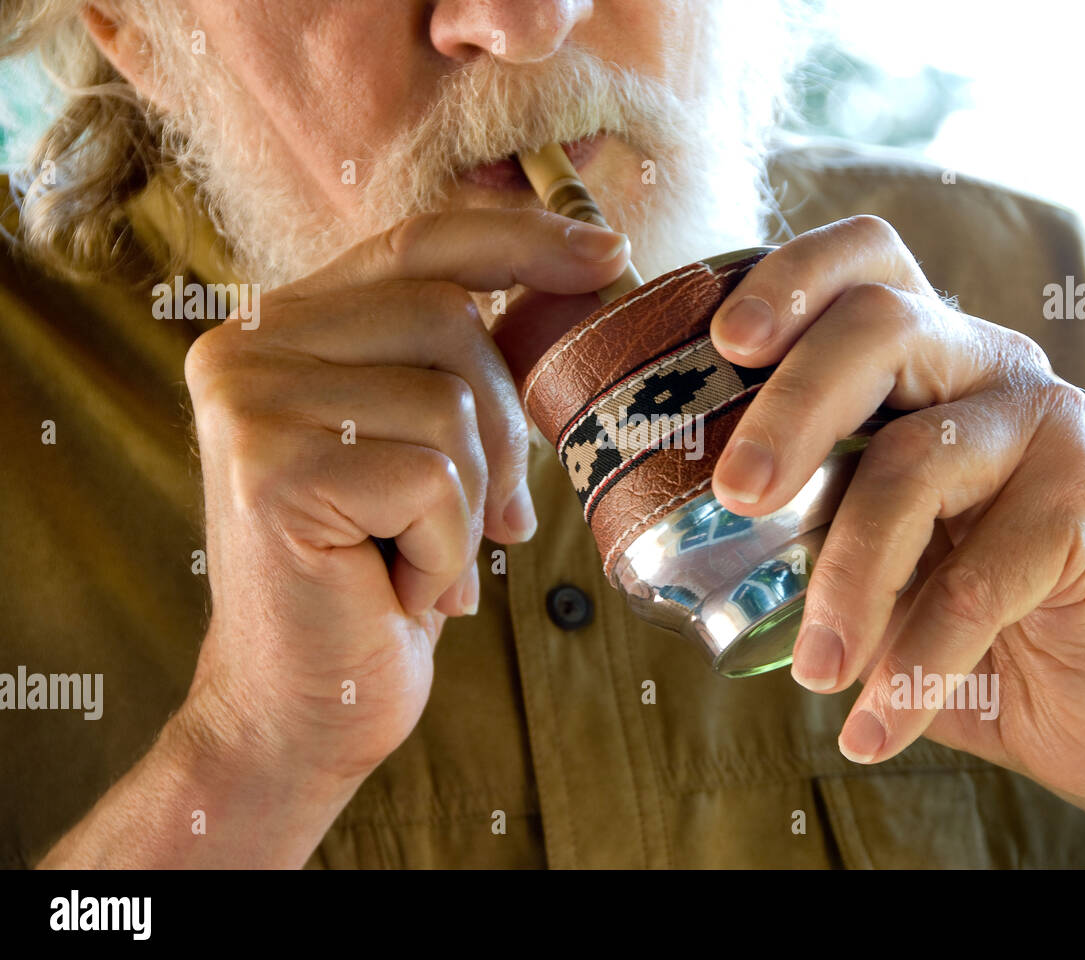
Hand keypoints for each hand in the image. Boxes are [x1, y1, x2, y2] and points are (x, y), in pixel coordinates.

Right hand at [181, 209, 631, 790]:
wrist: (304, 709)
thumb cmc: (380, 579)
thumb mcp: (431, 452)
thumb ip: (468, 365)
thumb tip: (584, 273)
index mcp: (286, 328)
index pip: (418, 244)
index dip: (520, 241)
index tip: (608, 252)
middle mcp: (247, 346)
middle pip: (448, 320)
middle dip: (504, 430)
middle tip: (493, 522)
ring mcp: (248, 403)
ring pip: (448, 402)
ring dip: (472, 504)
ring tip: (427, 560)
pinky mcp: (269, 470)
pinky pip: (432, 480)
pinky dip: (447, 550)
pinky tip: (402, 590)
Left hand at [705, 215, 1084, 840]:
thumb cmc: (941, 617)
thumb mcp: (849, 552)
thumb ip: (789, 516)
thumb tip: (663, 525)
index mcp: (920, 355)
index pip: (864, 264)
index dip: (793, 277)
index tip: (726, 341)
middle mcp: (987, 365)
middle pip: (883, 328)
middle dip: (791, 409)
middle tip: (736, 496)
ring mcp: (1046, 427)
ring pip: (915, 463)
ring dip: (848, 580)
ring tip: (814, 673)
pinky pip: (976, 581)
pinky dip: (914, 662)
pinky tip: (875, 724)